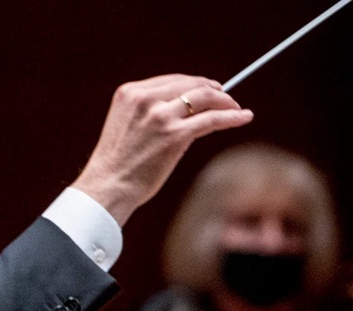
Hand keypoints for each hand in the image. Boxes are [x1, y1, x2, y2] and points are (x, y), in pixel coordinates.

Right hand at [72, 74, 252, 225]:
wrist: (107, 187)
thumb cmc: (117, 164)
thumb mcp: (128, 126)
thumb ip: (150, 113)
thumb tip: (189, 113)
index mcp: (130, 93)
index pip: (170, 81)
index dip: (192, 83)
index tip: (206, 89)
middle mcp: (145, 99)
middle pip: (189, 84)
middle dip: (211, 89)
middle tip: (226, 96)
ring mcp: (161, 116)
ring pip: (203, 98)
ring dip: (224, 100)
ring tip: (236, 107)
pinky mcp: (175, 135)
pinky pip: (211, 120)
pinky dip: (231, 116)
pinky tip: (244, 116)